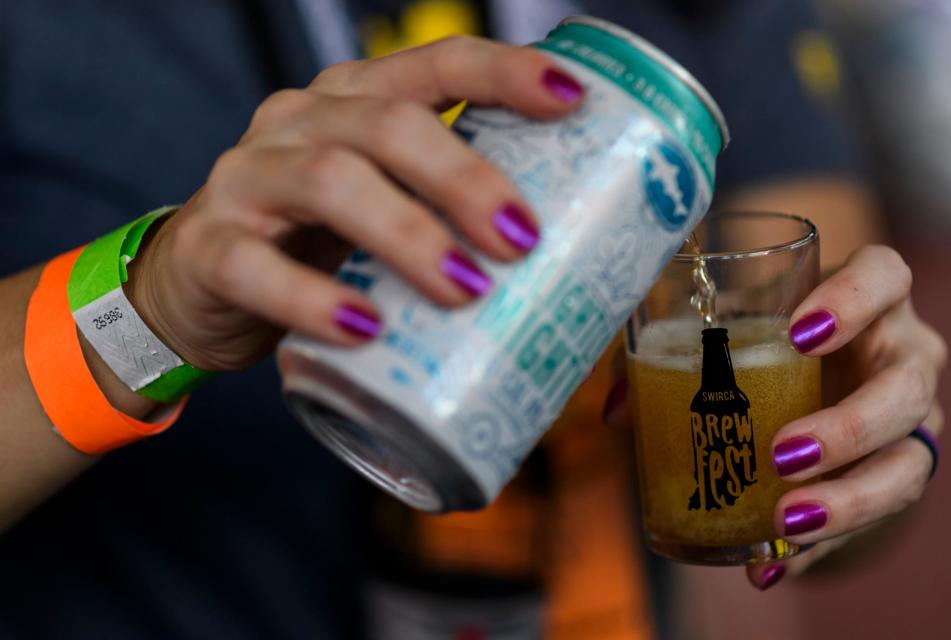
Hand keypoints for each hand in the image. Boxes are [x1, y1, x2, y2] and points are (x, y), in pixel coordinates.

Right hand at [127, 36, 583, 370]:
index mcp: (353, 102)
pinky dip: (314, 300)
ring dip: (407, 235)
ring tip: (463, 290)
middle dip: (464, 178)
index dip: (502, 73)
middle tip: (520, 240)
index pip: (434, 65)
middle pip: (388, 124)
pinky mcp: (210, 247)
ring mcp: (248, 178)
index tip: (570, 99)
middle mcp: (300, 122)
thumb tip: (563, 256)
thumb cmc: (315, 248)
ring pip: (330, 180)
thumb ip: (444, 215)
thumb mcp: (383, 213)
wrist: (200, 289)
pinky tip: (364, 329)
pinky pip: (256, 266)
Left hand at [602, 245, 946, 588]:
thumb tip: (615, 410)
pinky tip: (769, 564)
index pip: (885, 277)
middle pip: (903, 387)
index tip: (798, 334)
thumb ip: (674, 357)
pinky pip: (874, 520)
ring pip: (906, 462)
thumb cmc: (773, 346)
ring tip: (783, 520)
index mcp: (867, 303)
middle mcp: (902, 356)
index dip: (852, 300)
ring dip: (848, 500)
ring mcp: (911, 420)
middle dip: (848, 426)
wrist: (821, 390)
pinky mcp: (897, 474)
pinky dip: (819, 547)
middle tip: (782, 453)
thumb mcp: (735, 338)